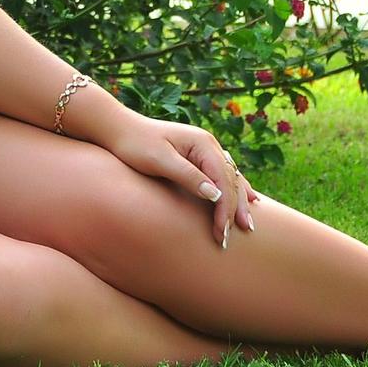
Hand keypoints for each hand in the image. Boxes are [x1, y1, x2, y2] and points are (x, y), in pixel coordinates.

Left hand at [104, 115, 258, 245]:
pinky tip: (248, 199)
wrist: (118, 128)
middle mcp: (208, 145)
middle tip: (229, 238)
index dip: (224, 208)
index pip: (223, 180)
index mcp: (202, 144)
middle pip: (230, 181)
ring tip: (246, 225)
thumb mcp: (160, 161)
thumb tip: (215, 195)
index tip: (221, 232)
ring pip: (231, 178)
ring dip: (238, 202)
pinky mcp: (197, 156)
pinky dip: (235, 189)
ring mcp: (204, 149)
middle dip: (232, 210)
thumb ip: (188, 176)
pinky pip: (223, 175)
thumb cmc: (136, 144)